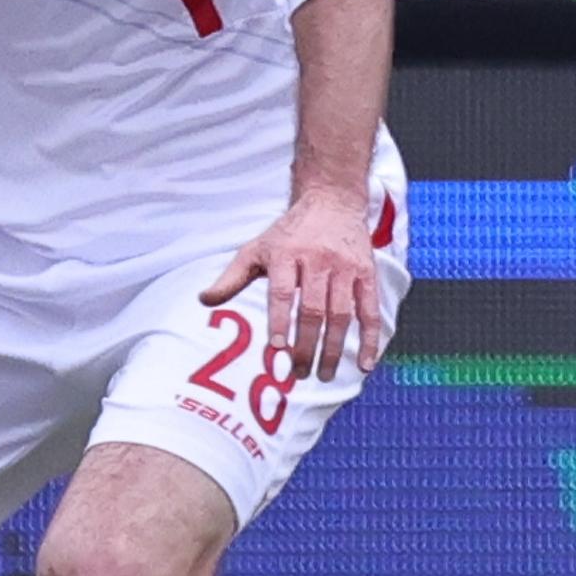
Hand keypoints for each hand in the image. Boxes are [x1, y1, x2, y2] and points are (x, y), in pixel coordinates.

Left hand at [199, 189, 383, 382]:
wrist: (332, 200)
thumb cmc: (288, 233)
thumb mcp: (257, 248)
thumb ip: (232, 277)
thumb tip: (204, 301)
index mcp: (286, 254)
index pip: (282, 292)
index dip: (280, 320)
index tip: (277, 347)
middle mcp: (317, 260)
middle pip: (313, 309)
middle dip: (306, 345)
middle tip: (298, 373)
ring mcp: (345, 267)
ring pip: (341, 314)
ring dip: (333, 349)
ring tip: (323, 375)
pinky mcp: (367, 273)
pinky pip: (370, 310)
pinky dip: (370, 339)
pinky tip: (364, 364)